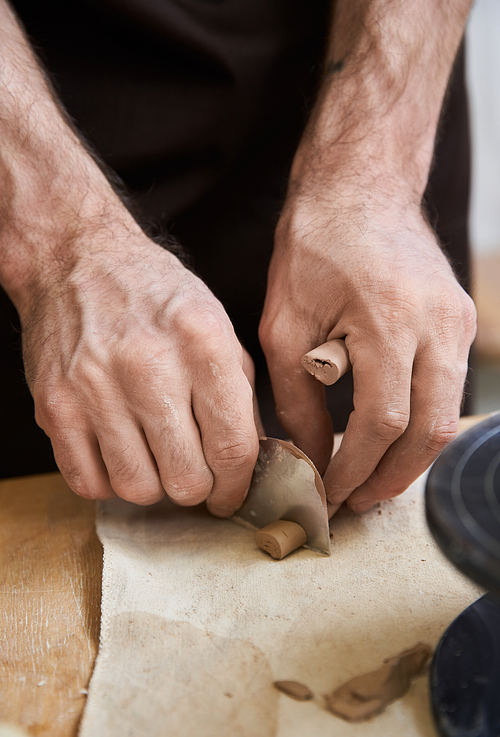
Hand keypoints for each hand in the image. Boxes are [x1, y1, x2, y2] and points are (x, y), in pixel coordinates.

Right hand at [20, 222, 258, 513]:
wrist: (77, 259)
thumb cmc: (154, 295)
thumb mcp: (217, 326)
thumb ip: (239, 394)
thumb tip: (254, 459)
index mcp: (202, 341)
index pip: (233, 446)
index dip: (237, 484)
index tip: (231, 492)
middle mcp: (148, 364)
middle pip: (186, 479)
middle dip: (198, 488)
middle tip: (194, 472)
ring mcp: (95, 386)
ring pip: (138, 489)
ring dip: (153, 485)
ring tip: (154, 457)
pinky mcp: (55, 404)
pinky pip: (89, 482)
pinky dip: (109, 481)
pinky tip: (119, 453)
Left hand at [259, 191, 475, 514]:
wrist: (359, 189)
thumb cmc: (313, 247)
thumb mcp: (285, 324)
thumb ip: (298, 398)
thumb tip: (313, 455)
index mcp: (387, 320)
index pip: (381, 422)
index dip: (355, 467)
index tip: (330, 490)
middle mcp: (436, 323)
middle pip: (428, 429)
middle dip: (391, 475)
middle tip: (358, 501)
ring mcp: (457, 319)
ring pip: (445, 413)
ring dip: (410, 456)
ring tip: (373, 479)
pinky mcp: (460, 318)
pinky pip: (448, 386)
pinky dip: (421, 421)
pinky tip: (391, 438)